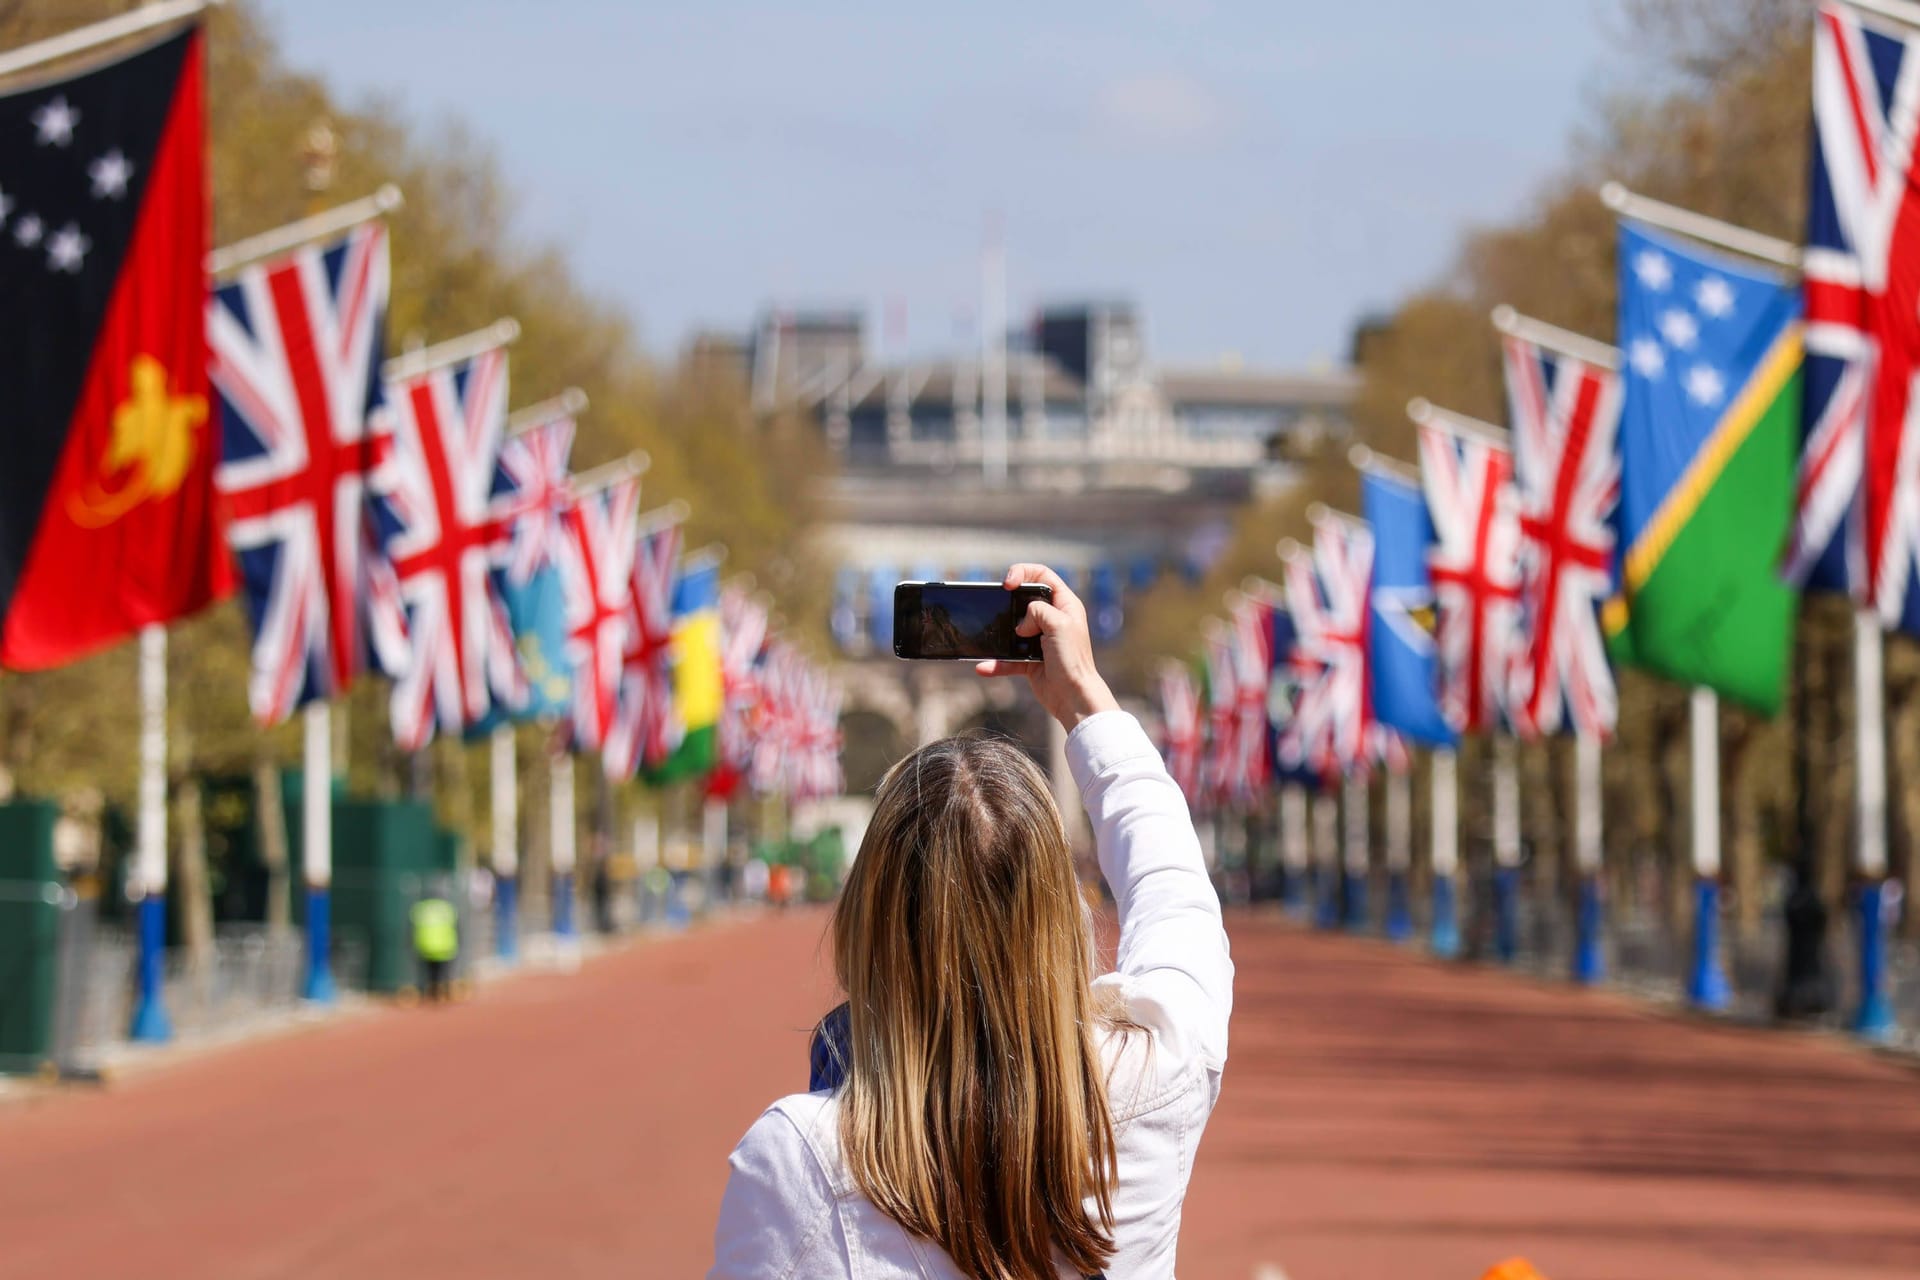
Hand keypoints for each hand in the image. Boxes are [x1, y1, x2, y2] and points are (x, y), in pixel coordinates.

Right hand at [975, 563, 1118, 730]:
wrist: (1073, 697)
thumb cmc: (1073, 660)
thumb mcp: (1059, 624)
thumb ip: (1037, 611)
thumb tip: (1021, 623)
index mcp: (1065, 605)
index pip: (1042, 575)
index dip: (1023, 572)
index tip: (1008, 584)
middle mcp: (1053, 619)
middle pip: (1023, 600)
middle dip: (1009, 604)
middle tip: (999, 608)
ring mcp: (1040, 640)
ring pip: (1012, 629)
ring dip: (1000, 635)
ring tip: (993, 639)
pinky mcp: (1030, 660)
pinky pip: (1008, 658)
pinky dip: (996, 663)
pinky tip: (984, 667)